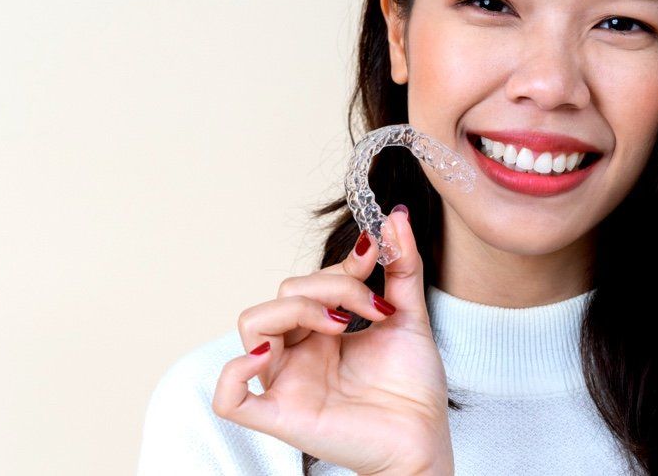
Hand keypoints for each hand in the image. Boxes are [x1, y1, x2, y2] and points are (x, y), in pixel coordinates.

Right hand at [212, 206, 453, 474]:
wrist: (427, 441)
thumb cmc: (413, 387)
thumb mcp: (410, 316)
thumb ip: (402, 266)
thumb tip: (396, 217)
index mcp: (322, 329)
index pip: (309, 280)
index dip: (340, 265)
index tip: (376, 258)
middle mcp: (299, 351)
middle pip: (283, 294)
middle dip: (330, 287)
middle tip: (373, 309)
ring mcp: (287, 381)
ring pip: (253, 325)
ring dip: (296, 310)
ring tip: (341, 326)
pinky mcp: (281, 416)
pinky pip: (230, 397)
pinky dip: (235, 371)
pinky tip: (271, 354)